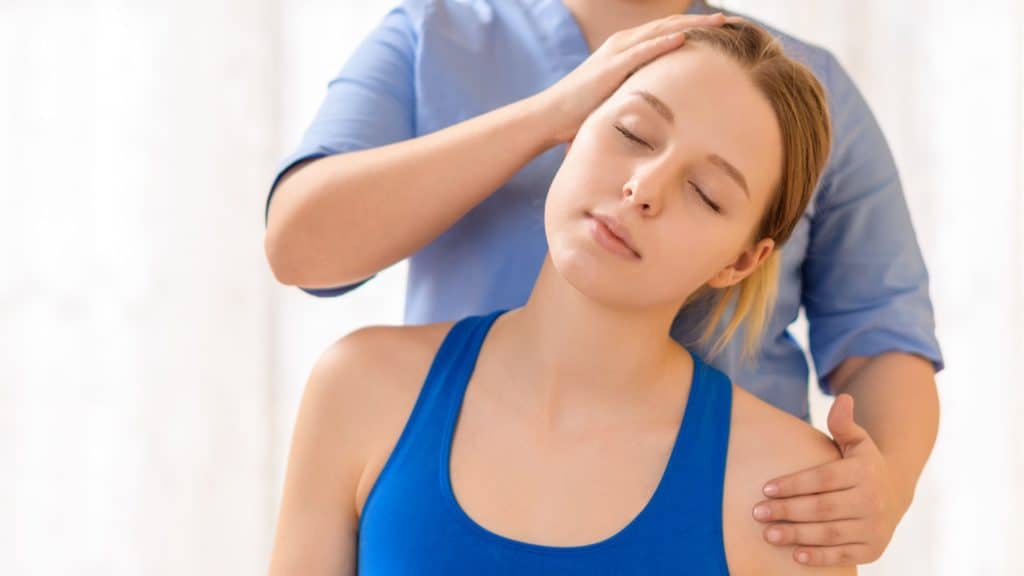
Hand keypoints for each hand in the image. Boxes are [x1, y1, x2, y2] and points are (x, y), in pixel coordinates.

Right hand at [533, 12, 732, 143]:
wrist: (552, 115)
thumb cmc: (584, 112)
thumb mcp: (621, 98)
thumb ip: (642, 95)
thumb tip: (668, 113)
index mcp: (629, 49)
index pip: (671, 33)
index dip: (700, 30)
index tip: (729, 32)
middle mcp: (624, 43)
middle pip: (672, 26)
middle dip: (704, 23)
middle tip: (736, 22)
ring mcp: (617, 52)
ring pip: (661, 31)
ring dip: (692, 26)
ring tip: (720, 22)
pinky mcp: (610, 66)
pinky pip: (641, 50)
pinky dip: (663, 42)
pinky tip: (684, 37)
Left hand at [752, 394, 909, 565]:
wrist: (895, 492)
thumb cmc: (863, 463)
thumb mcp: (857, 441)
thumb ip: (844, 423)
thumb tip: (842, 398)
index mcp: (864, 472)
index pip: (823, 479)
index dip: (793, 484)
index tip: (765, 488)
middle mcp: (872, 501)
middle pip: (822, 508)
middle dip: (787, 511)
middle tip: (757, 513)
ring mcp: (873, 528)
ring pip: (830, 533)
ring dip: (796, 536)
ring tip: (768, 534)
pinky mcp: (872, 550)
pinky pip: (843, 556)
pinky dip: (819, 557)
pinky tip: (795, 555)